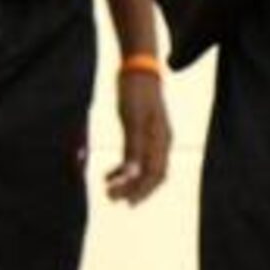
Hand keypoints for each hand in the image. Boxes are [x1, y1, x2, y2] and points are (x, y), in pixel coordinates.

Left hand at [105, 69, 170, 203]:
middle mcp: (161, 142)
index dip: (141, 190)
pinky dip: (124, 168)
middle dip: (133, 189)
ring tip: (108, 188)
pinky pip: (136, 157)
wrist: (138, 68)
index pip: (155, 174)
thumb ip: (133, 148)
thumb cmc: (135, 92)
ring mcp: (153, 137)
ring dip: (127, 180)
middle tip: (112, 198)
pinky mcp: (143, 132)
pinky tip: (109, 173)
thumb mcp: (132, 120)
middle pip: (152, 175)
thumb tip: (131, 174)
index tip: (125, 201)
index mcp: (161, 140)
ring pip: (144, 168)